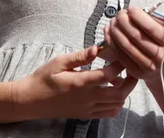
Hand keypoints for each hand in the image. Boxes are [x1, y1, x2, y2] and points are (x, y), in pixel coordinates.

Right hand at [12, 46, 137, 120]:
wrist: (30, 101)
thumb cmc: (43, 78)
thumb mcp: (59, 62)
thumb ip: (80, 56)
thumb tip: (97, 48)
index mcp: (80, 83)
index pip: (109, 75)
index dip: (120, 64)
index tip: (123, 54)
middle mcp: (86, 99)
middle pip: (118, 94)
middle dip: (130, 81)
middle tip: (132, 67)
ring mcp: (87, 109)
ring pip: (116, 105)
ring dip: (124, 92)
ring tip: (124, 78)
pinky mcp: (86, 115)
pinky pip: (108, 113)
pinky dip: (116, 103)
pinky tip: (113, 90)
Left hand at [102, 6, 163, 82]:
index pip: (153, 29)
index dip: (140, 18)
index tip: (131, 8)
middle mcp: (161, 57)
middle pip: (138, 38)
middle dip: (125, 23)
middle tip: (120, 13)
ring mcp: (148, 66)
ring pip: (127, 47)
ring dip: (116, 32)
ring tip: (113, 21)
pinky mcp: (136, 72)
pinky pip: (121, 56)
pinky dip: (112, 42)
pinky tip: (108, 32)